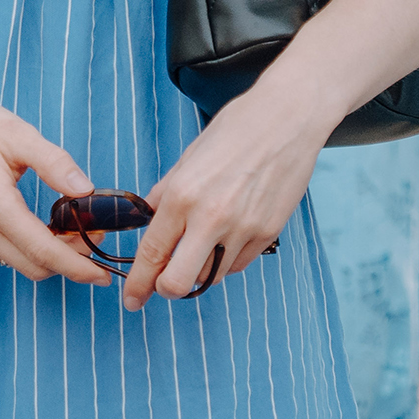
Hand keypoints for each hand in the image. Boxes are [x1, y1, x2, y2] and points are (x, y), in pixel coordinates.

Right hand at [0, 84, 112, 286]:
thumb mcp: (18, 133)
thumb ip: (54, 162)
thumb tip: (86, 190)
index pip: (42, 250)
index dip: (76, 265)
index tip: (102, 273)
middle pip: (34, 266)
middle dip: (70, 261)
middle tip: (96, 236)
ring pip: (21, 264)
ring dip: (53, 257)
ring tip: (77, 230)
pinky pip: (8, 254)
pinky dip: (33, 250)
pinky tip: (49, 228)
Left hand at [121, 76, 330, 309]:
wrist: (287, 118)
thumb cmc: (235, 129)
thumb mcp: (188, 156)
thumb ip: (165, 193)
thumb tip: (147, 221)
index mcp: (183, 195)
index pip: (152, 253)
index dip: (138, 283)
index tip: (132, 300)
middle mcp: (211, 217)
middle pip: (178, 283)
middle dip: (165, 288)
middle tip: (162, 282)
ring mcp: (243, 229)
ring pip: (211, 277)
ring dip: (198, 270)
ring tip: (201, 243)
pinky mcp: (268, 233)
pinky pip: (238, 263)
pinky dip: (226, 259)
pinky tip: (226, 235)